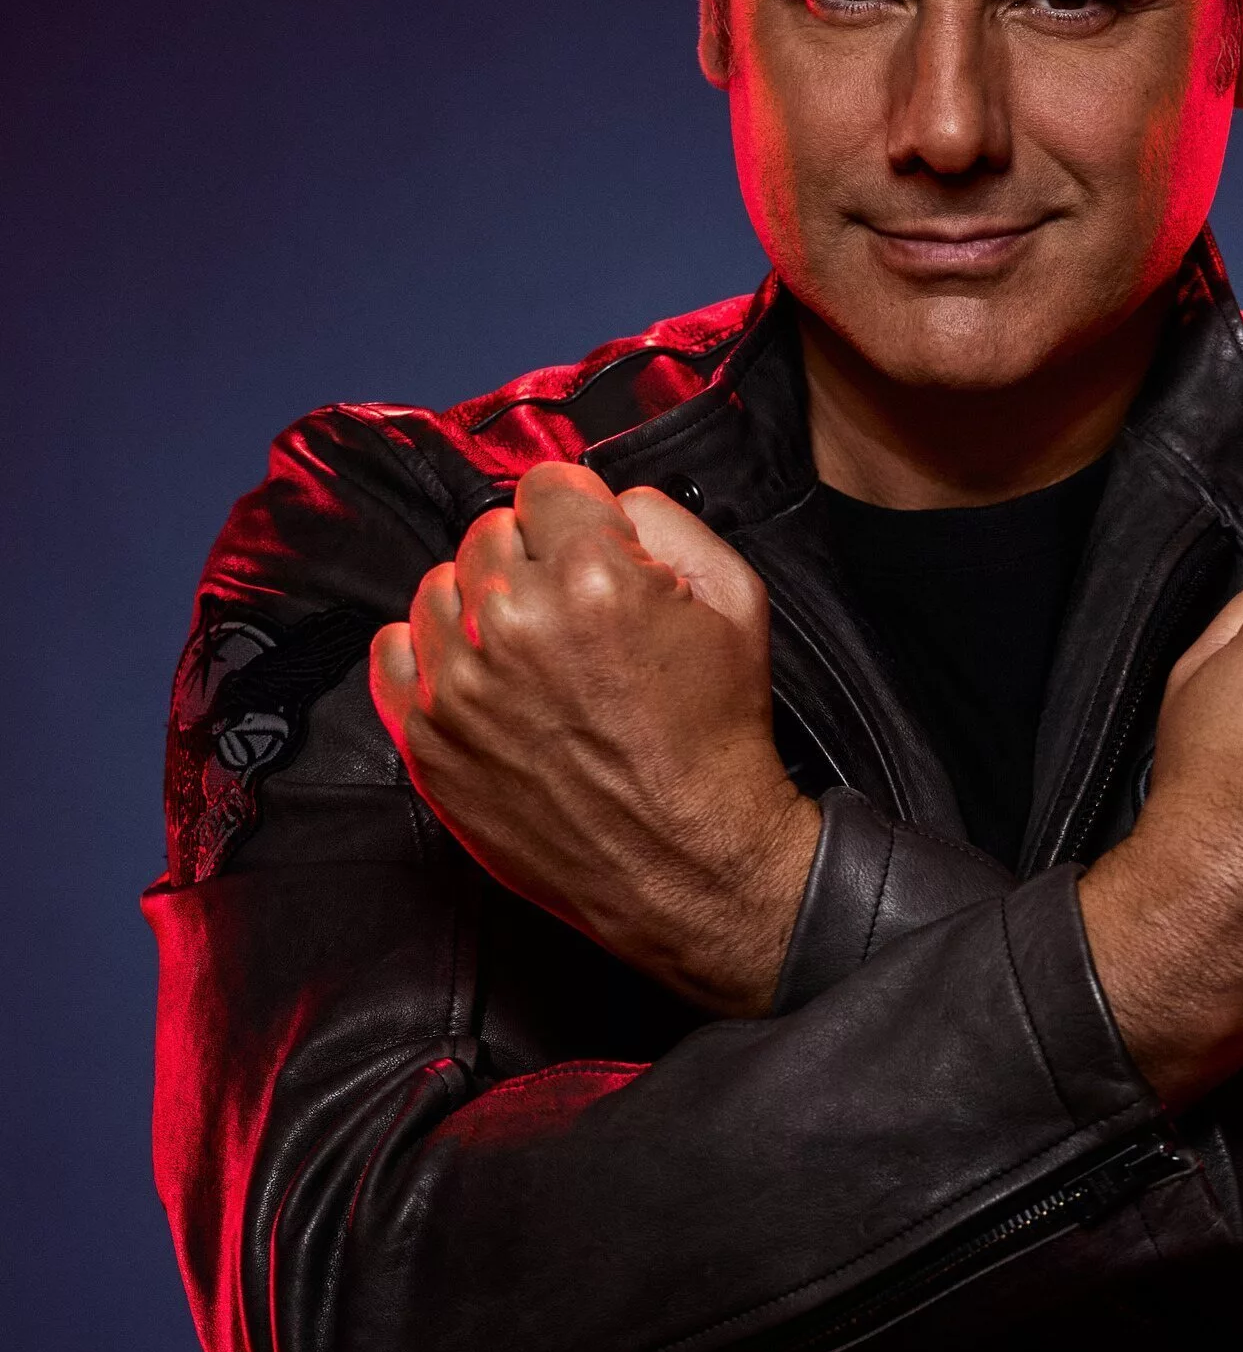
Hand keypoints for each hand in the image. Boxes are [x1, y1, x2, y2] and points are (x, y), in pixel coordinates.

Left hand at [369, 463, 819, 1015]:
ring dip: (481, 606)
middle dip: (533, 561)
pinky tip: (485, 681)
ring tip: (533, 656)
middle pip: (490, 533)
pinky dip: (432, 655)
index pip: (547, 485)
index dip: (580, 518)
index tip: (594, 553)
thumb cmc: (717, 741)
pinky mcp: (428, 740)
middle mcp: (514, 623)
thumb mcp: (738, 604)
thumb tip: (608, 499)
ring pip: (440, 586)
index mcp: (592, 576)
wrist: (693, 865)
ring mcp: (460, 685)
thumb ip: (668, 522)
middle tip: (574, 616)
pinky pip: (394, 650)